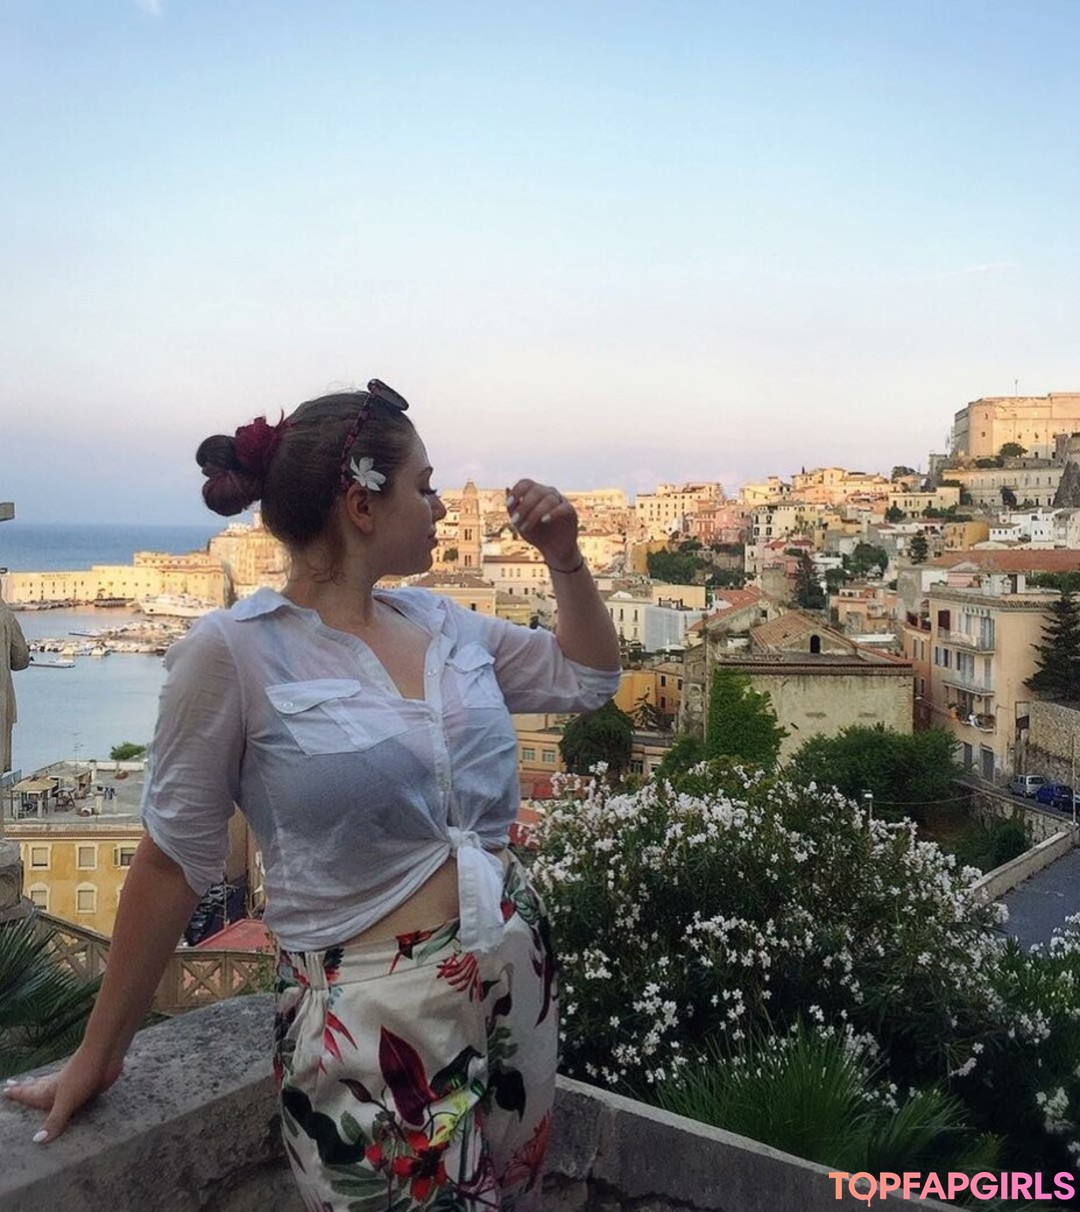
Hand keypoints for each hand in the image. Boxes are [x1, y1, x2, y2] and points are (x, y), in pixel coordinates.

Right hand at [3, 1047, 122, 1141]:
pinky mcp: (85, 1082)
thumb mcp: (66, 1100)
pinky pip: (67, 1087)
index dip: (17, 1093)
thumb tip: (37, 1141)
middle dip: (24, 1088)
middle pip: (36, 1086)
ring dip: (39, 1085)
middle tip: (11, 1085)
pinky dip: (60, 1086)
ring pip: (50, 1084)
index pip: (28, 1093)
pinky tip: (64, 1084)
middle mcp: (57, 1086)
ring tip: (31, 1084)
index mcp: (49, 1091)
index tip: (5, 1089)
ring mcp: (71, 1083)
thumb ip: (54, 1120)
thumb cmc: (83, 1074)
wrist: (105, 1052)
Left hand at [506, 480, 579, 567]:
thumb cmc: (536, 534)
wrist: (553, 550)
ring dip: (534, 514)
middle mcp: (548, 493)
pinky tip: (544, 520)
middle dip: (523, 507)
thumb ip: (513, 509)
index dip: (516, 491)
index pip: (526, 483)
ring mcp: (560, 501)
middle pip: (536, 491)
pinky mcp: (570, 511)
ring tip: (525, 527)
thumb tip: (507, 490)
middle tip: (515, 521)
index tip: (509, 504)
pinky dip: (553, 513)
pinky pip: (563, 507)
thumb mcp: (520, 523)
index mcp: (536, 493)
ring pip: (548, 499)